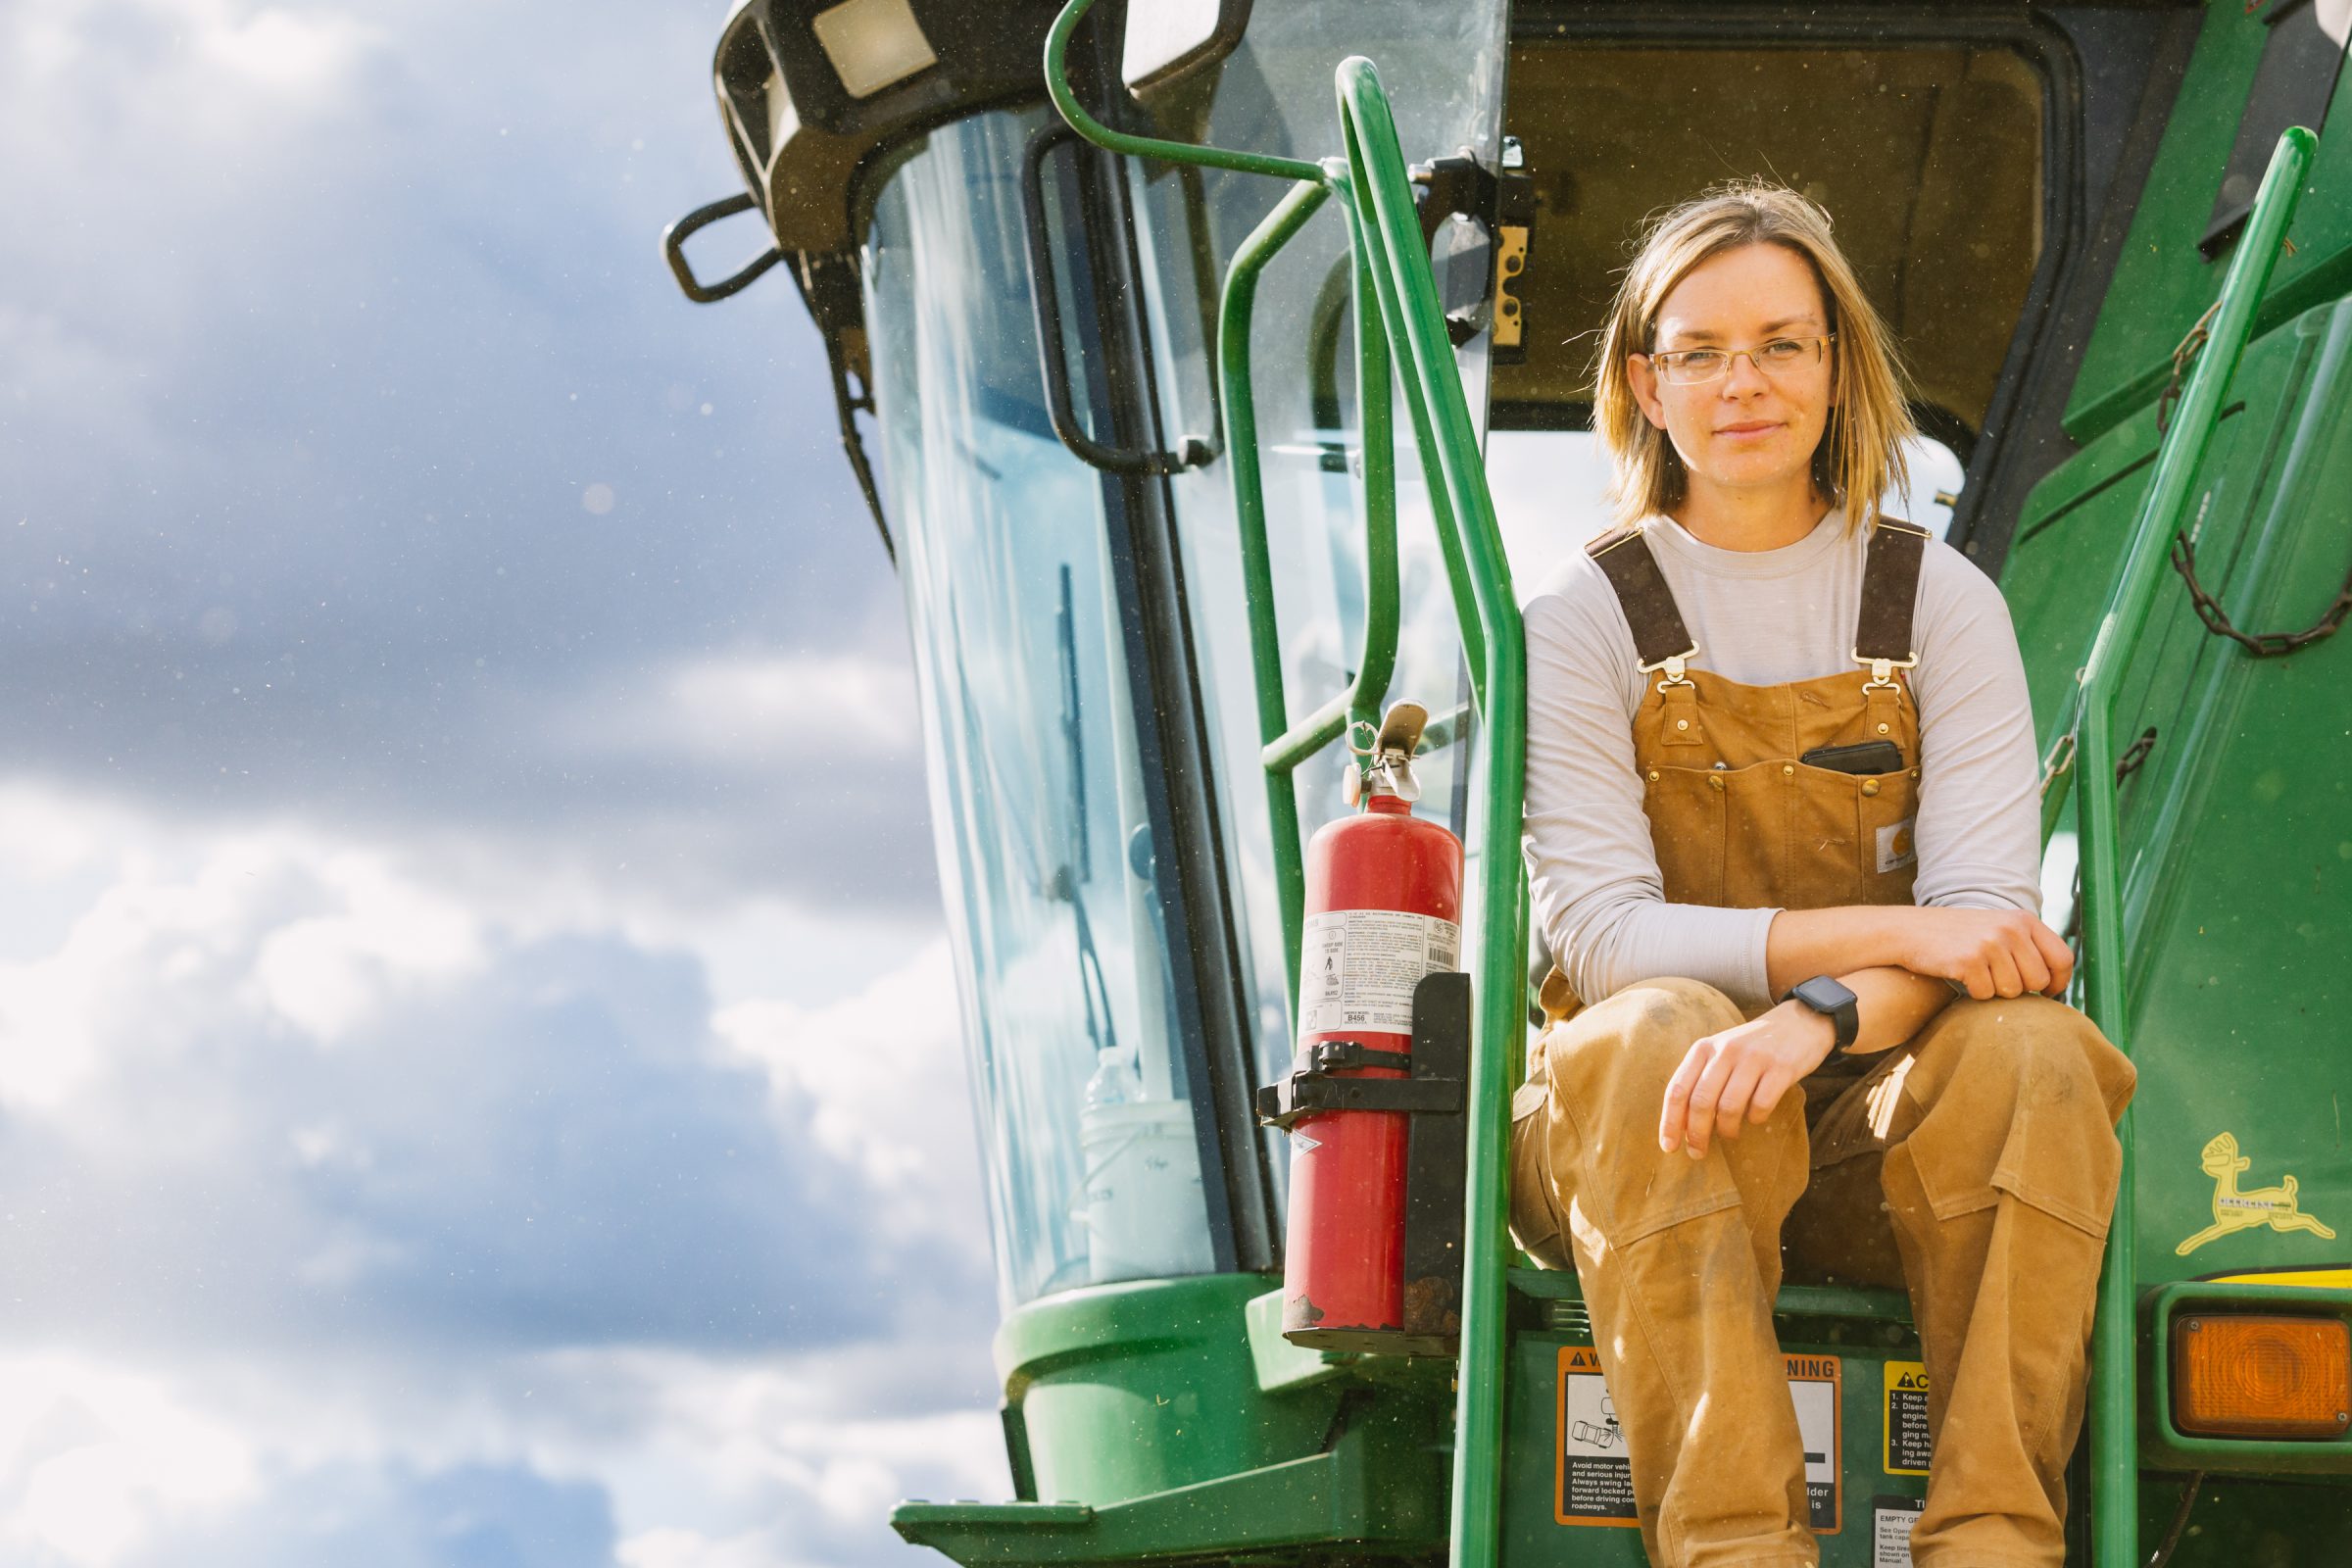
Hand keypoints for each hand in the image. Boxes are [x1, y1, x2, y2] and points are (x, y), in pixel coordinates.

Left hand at [1659, 1003, 1835, 1157]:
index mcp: (1704, 1048)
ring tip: (1730, 1134)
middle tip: (1698, 1152)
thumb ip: (1701, 1080)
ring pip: (1729, 1106)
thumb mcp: (1720, 1053)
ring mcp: (1754, 1058)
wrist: (1799, 1021)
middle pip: (1701, 1101)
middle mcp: (1725, 1051)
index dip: (1670, 1121)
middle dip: (1696, 1134)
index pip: (1677, 1089)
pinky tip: (1755, 1118)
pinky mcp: (1781, 1068)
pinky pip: (1761, 1104)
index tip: (1669, 1147)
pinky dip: (1755, 1118)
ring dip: (1726, 1129)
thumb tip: (1682, 1125)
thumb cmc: (1752, 1047)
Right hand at [1894, 907, 2072, 999]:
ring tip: (1977, 972)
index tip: (2047, 991)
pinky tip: (1961, 975)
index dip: (2059, 981)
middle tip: (1997, 978)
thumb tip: (2055, 980)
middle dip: (2020, 988)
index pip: (2063, 958)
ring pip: (2012, 991)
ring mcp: (1990, 944)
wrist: (1910, 930)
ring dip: (1995, 990)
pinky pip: (1985, 994)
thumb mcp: (1998, 928)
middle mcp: (2010, 929)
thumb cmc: (1957, 935)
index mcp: (2024, 920)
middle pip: (2038, 980)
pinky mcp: (1969, 961)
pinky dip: (1973, 992)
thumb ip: (2028, 945)